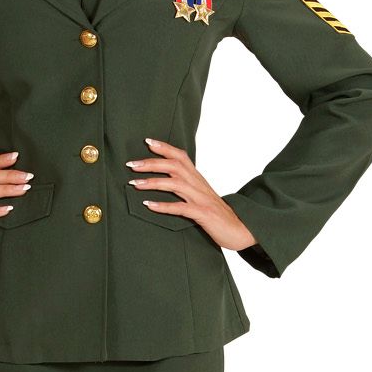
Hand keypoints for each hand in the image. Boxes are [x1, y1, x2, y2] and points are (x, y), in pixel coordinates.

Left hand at [126, 139, 256, 250]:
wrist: (240, 230)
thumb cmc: (217, 215)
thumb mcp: (201, 196)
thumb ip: (186, 188)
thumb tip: (166, 181)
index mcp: (198, 179)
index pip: (181, 156)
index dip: (165, 147)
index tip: (147, 141)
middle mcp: (199, 185)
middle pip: (174, 166)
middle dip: (151, 163)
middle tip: (131, 164)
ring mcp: (201, 199)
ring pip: (175, 184)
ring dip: (153, 182)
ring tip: (134, 183)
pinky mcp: (203, 215)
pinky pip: (181, 208)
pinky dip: (164, 206)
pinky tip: (149, 205)